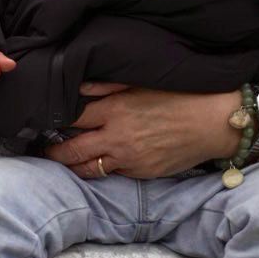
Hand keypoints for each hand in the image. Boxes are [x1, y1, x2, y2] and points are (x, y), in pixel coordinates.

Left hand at [44, 83, 240, 179]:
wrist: (214, 122)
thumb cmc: (181, 96)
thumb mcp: (143, 83)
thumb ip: (107, 87)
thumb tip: (80, 88)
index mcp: (115, 109)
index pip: (72, 117)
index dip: (55, 119)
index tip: (45, 120)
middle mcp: (117, 136)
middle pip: (71, 150)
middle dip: (53, 152)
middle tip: (44, 150)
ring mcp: (128, 159)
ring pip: (88, 169)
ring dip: (72, 166)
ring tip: (62, 163)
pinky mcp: (141, 172)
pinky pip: (112, 174)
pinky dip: (101, 170)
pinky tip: (94, 166)